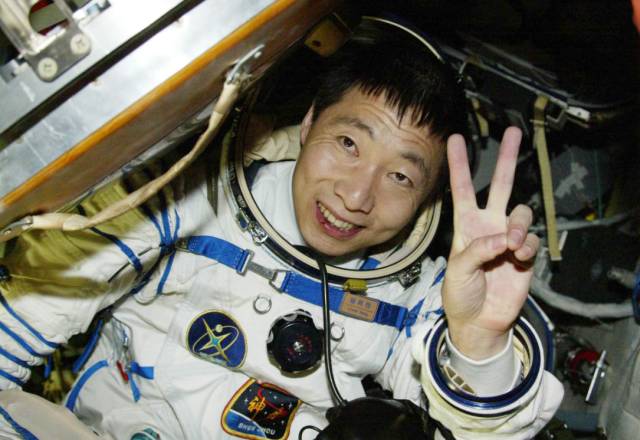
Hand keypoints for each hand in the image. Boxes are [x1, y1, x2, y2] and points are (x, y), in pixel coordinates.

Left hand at [442, 127, 538, 359]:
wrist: (478, 322)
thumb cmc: (460, 295)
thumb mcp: (457, 271)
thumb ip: (476, 251)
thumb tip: (502, 238)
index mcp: (466, 225)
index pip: (462, 188)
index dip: (459, 164)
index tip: (455, 139)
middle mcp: (488, 226)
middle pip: (501, 185)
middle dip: (507, 159)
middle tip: (514, 132)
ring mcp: (508, 239)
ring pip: (522, 213)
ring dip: (519, 225)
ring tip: (511, 245)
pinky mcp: (524, 255)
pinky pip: (532, 240)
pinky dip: (527, 246)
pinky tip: (517, 257)